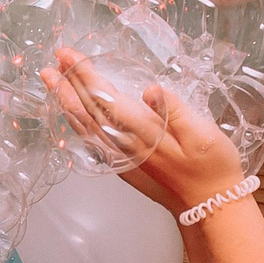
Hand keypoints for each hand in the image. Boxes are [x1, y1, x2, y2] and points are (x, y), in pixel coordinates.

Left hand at [40, 49, 246, 215]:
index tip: (68, 55)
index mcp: (144, 132)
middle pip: (88, 111)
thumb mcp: (204, 134)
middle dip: (67, 84)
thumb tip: (151, 89)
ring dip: (66, 102)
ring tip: (51, 82)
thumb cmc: (212, 168)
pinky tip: (72, 115)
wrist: (210, 208)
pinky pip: (92, 140)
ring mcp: (122, 158)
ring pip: (85, 127)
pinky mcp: (123, 166)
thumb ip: (176, 110)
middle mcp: (126, 145)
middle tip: (52, 62)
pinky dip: (77, 124)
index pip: (106, 98)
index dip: (84, 75)